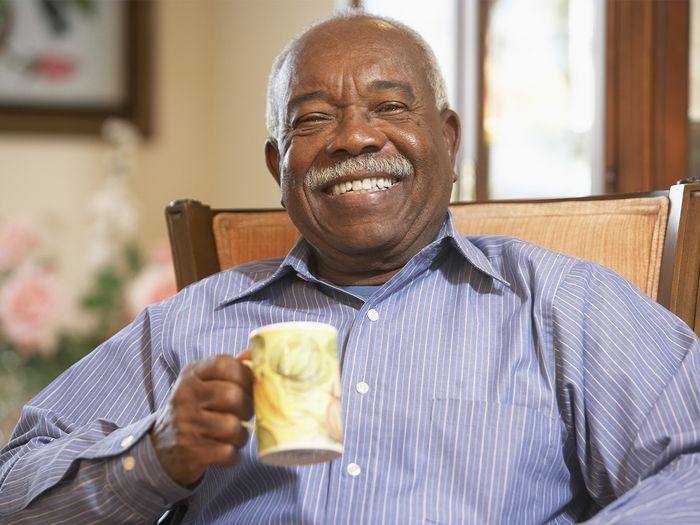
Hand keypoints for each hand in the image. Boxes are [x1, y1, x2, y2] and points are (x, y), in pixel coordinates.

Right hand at [150, 353, 253, 485]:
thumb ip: (230, 368)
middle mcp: (185, 395)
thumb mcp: (205, 383)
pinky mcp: (189, 451)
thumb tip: (254, 352)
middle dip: (247, 409)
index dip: (246, 376)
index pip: (226, 364)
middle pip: (234, 396)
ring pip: (233, 427)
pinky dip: (232, 455)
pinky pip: (228, 452)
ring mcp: (185, 423)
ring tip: (234, 435)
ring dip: (240, 435)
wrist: (162, 447)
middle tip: (242, 415)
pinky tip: (225, 450)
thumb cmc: (195, 409)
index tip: (248, 388)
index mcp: (191, 374)